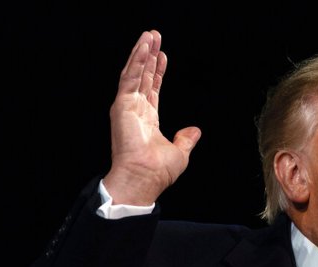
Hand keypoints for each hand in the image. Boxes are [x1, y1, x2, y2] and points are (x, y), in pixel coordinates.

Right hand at [103, 30, 201, 204]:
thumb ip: (185, 139)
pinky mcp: (121, 105)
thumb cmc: (157, 171)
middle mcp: (135, 111)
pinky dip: (137, 62)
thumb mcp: (180, 152)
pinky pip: (129, 79)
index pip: (152, 89)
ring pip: (134, 73)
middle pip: (143, 77)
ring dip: (142, 53)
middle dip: (149, 56)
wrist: (144, 179)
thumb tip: (195, 131)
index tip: (163, 56)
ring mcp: (127, 107)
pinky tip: (143, 48)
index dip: (158, 72)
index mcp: (147, 120)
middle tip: (154, 36)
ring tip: (149, 35)